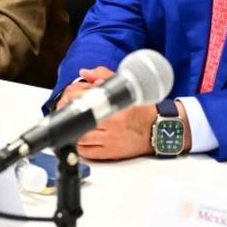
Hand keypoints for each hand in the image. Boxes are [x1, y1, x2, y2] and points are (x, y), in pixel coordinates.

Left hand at [59, 66, 190, 160]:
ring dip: (73, 131)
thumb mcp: (125, 87)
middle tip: (67, 110)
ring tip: (74, 124)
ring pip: (80, 139)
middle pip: (79, 120)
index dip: (71, 97)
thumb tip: (85, 73)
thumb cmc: (142, 109)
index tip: (69, 97)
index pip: (85, 100)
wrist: (159, 128)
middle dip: (69, 114)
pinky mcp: (111, 154)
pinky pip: (87, 153)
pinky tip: (81, 138)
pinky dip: (79, 146)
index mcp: (116, 106)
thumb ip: (104, 77)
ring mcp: (111, 141)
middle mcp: (113, 125)